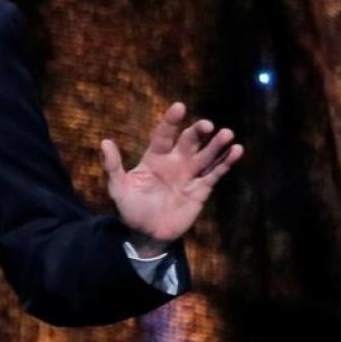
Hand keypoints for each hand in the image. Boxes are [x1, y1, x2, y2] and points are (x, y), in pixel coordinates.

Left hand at [100, 102, 243, 255]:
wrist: (146, 234)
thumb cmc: (131, 209)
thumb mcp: (118, 188)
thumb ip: (113, 166)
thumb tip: (104, 142)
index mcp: (154, 158)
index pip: (164, 135)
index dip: (171, 121)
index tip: (179, 106)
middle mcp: (174, 162)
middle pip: (189, 142)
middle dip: (198, 132)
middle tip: (208, 125)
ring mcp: (189, 175)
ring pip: (206, 155)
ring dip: (217, 145)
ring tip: (227, 134)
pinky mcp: (201, 190)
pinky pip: (215, 174)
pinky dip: (226, 162)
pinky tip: (236, 151)